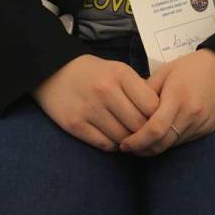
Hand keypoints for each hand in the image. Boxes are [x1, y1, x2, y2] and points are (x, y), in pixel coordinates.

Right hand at [33, 54, 159, 150]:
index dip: (157, 116)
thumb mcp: (118, 70)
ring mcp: (89, 108)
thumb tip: (160, 113)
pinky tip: (112, 137)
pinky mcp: (75, 124)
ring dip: (129, 141)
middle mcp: (106, 90)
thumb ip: (137, 89)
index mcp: (120, 74)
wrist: (54, 71)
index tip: (156, 119)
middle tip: (145, 135)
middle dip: (144, 133)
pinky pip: (104, 145)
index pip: (152, 105)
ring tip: (129, 136)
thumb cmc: (94, 73)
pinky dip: (112, 145)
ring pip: (123, 138)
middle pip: (138, 124)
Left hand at [119, 49, 214, 156]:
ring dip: (155, 148)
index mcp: (177, 97)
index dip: (137, 140)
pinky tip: (160, 137)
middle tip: (128, 147)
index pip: (154, 129)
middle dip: (142, 149)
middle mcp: (190, 114)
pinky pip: (183, 141)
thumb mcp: (166, 71)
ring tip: (140, 144)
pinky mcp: (207, 129)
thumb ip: (147, 90)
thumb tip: (128, 108)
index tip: (124, 143)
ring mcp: (200, 124)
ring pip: (172, 145)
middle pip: (162, 143)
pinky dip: (169, 142)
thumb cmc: (193, 66)